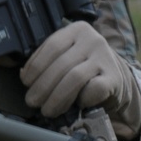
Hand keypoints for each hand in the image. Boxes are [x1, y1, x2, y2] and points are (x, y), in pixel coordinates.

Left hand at [20, 20, 134, 118]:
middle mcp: (93, 40)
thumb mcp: (67, 55)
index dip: (35, 66)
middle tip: (33, 102)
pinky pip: (93, 90)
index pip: (52, 46)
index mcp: (77, 30)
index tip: (26, 83)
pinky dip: (80, 100)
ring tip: (48, 109)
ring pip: (74, 78)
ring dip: (56, 97)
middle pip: (61, 64)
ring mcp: (105, 58)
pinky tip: (76, 104)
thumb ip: (48, 61)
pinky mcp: (114, 78)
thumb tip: (25, 75)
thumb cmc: (84, 67)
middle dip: (42, 87)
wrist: (115, 78)